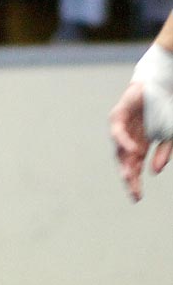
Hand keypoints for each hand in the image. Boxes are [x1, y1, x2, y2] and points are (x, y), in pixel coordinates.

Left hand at [109, 81, 172, 200]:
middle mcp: (128, 140)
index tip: (137, 198)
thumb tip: (155, 172)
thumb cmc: (164, 110)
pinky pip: (118, 132)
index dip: (134, 183)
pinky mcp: (118, 117)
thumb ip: (163, 153)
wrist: (160, 87)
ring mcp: (121, 130)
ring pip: (119, 151)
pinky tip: (133, 151)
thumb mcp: (169, 135)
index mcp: (140, 146)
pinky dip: (124, 141)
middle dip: (129, 178)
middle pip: (125, 164)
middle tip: (133, 193)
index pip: (134, 168)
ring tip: (129, 178)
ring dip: (125, 164)